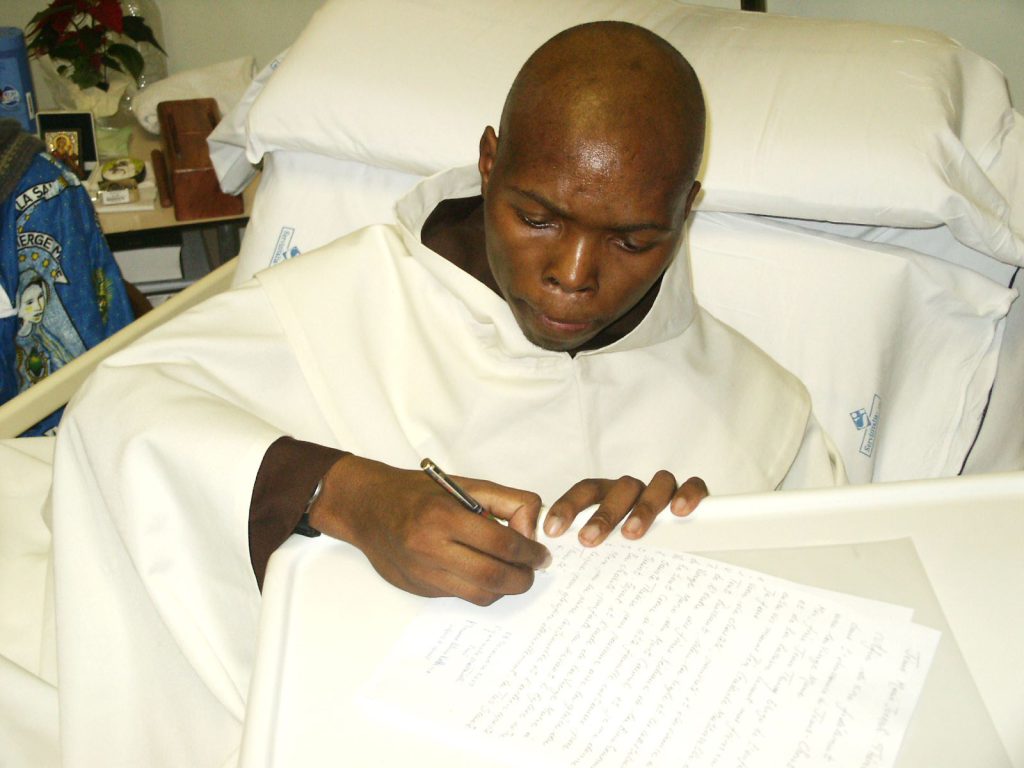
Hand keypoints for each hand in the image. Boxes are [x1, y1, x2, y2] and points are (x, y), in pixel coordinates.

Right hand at [310, 455, 550, 605]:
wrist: (368, 508)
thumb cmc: (418, 493)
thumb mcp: (465, 484)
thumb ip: (506, 502)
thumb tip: (532, 531)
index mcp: (443, 517)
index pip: (501, 543)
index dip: (530, 552)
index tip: (541, 554)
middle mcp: (430, 549)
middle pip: (493, 577)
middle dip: (522, 578)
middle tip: (533, 570)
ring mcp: (422, 574)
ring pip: (479, 595)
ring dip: (503, 588)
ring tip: (511, 572)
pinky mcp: (419, 589)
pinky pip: (460, 596)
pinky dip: (479, 588)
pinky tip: (481, 572)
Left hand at [543, 471, 707, 545]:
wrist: (677, 553)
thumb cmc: (628, 553)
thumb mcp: (603, 551)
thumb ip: (582, 553)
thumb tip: (547, 566)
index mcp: (608, 496)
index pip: (586, 491)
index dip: (568, 507)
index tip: (551, 531)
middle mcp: (635, 490)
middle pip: (620, 488)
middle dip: (603, 514)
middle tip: (588, 540)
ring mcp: (663, 491)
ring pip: (657, 484)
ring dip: (642, 508)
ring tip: (631, 534)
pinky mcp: (692, 495)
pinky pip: (693, 485)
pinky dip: (687, 494)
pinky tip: (679, 512)